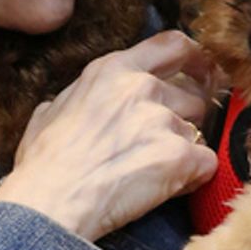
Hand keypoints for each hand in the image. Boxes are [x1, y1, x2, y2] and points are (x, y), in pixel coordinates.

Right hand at [0, 30, 221, 242]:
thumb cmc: (43, 166)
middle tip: (165, 144)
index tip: (201, 73)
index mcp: (112, 70)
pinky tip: (167, 189)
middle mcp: (142, 87)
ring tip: (152, 174)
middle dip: (187, 120)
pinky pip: (207, 163)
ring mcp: (163, 120)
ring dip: (184, 151)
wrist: (49, 204)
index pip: (173, 45)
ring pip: (198, 132)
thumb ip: (78, 98)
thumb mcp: (50, 112)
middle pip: (192, 95)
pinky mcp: (179, 156)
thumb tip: (77, 102)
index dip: (195, 59)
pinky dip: (193, 177)